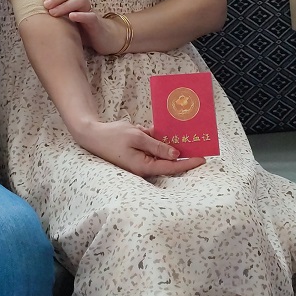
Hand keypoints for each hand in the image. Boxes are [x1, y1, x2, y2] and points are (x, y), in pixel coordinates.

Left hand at [43, 0, 127, 54]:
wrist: (101, 39)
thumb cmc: (79, 29)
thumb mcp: (65, 18)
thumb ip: (54, 11)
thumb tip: (33, 9)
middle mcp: (83, 2)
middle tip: (46, 5)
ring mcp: (90, 11)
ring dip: (66, 4)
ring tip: (53, 13)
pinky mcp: (96, 24)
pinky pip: (90, 16)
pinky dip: (80, 15)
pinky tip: (70, 17)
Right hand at [70, 117, 204, 178]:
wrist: (92, 135)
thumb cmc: (113, 136)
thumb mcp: (137, 136)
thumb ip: (157, 145)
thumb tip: (175, 154)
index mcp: (144, 166)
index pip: (172, 166)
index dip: (188, 162)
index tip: (202, 158)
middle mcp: (144, 166)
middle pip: (168, 161)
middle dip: (182, 152)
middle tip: (198, 143)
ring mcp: (140, 160)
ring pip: (161, 152)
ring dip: (169, 143)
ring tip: (183, 132)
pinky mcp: (136, 154)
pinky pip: (151, 147)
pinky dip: (156, 138)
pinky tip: (158, 129)